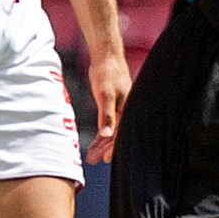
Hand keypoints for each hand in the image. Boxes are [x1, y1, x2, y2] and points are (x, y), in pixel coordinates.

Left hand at [82, 48, 131, 163]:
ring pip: (111, 132)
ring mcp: (119, 110)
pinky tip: (93, 145)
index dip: (114, 147)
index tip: (105, 159)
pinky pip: (107, 125)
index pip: (122, 134)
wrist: (106, 57)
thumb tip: (106, 135)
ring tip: (90, 157)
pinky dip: (100, 135)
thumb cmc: (108, 74)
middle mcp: (126, 112)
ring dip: (101, 144)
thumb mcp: (105, 95)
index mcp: (128, 110)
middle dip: (105, 149)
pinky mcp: (112, 107)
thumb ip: (106, 116)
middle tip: (93, 160)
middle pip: (116, 136)